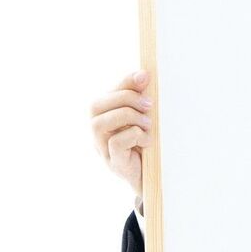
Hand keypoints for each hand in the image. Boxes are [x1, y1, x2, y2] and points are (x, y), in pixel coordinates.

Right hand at [89, 69, 153, 203]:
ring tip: (148, 124)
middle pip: (95, 106)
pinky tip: (147, 140)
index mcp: (105, 117)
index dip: (123, 83)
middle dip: (125, 99)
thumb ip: (141, 98)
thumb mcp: (145, 118)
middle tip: (149, 104)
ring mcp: (102, 148)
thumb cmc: (148, 144)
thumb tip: (143, 74)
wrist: (155, 177)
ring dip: (128, 117)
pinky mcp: (113, 162)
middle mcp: (98, 131)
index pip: (106, 94)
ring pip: (99, 123)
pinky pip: (115, 143)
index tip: (145, 77)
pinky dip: (134, 136)